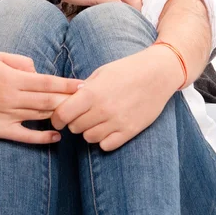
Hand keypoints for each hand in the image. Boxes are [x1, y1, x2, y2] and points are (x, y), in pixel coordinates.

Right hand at [0, 52, 81, 143]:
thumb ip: (22, 62)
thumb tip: (38, 71)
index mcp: (12, 78)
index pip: (46, 82)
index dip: (66, 84)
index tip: (83, 85)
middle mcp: (10, 97)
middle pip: (46, 100)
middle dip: (68, 100)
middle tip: (89, 101)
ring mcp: (5, 114)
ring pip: (37, 116)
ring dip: (59, 116)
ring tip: (78, 116)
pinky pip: (23, 135)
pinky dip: (41, 137)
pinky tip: (56, 136)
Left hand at [51, 47, 181, 150]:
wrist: (158, 74)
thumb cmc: (128, 69)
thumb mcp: (102, 72)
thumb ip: (84, 88)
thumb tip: (68, 101)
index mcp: (93, 93)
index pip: (63, 114)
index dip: (57, 117)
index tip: (59, 116)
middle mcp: (103, 110)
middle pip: (75, 127)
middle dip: (74, 121)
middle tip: (82, 113)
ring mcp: (117, 122)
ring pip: (89, 138)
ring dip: (89, 130)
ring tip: (97, 118)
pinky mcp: (130, 131)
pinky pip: (106, 145)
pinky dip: (104, 138)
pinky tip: (108, 126)